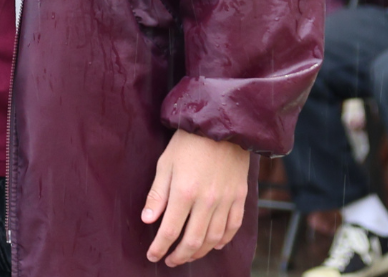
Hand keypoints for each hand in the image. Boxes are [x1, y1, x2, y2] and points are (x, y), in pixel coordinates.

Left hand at [142, 130, 249, 265]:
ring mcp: (226, 201)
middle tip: (169, 260)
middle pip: (193, 241)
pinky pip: (233, 227)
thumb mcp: (164, 164)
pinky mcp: (239, 198)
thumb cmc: (188, 143)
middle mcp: (207, 202)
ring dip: (199, 252)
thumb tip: (147, 220)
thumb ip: (157, 195)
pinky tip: (214, 245)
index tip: (152, 256)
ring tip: (188, 255)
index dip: (159, 248)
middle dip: (179, 256)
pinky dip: (223, 241)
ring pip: (214, 239)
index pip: (169, 231)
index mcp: (184, 193)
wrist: (222, 126)